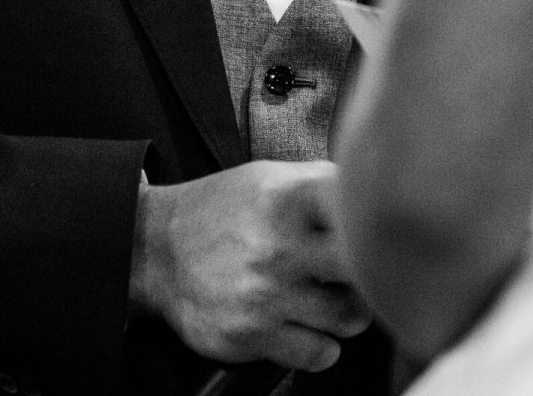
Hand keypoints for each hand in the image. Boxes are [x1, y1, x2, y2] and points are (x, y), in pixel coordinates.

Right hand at [129, 160, 371, 370]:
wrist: (155, 250)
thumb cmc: (221, 210)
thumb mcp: (269, 177)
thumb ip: (322, 181)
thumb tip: (372, 188)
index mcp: (288, 200)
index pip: (360, 209)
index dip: (377, 221)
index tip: (376, 228)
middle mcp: (279, 248)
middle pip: (366, 267)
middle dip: (373, 270)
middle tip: (364, 269)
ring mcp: (266, 296)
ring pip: (351, 318)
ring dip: (350, 311)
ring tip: (332, 297)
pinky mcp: (251, 336)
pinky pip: (320, 354)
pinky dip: (323, 344)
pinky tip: (309, 325)